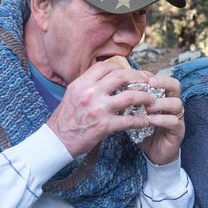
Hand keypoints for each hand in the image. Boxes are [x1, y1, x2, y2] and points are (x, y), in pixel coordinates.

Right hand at [46, 60, 177, 158]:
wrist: (56, 141)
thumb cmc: (66, 118)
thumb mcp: (73, 94)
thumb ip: (89, 84)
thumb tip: (108, 77)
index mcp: (81, 83)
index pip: (106, 66)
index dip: (122, 67)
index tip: (131, 73)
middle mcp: (90, 93)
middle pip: (121, 76)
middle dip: (138, 78)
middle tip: (147, 83)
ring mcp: (98, 109)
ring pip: (130, 96)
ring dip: (145, 97)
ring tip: (151, 100)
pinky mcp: (104, 126)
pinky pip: (129, 120)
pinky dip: (141, 120)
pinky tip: (146, 121)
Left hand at [138, 75, 184, 164]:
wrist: (154, 155)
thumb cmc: (145, 132)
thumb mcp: (136, 115)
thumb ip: (131, 103)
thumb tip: (115, 90)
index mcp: (164, 98)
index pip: (164, 80)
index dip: (155, 76)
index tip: (141, 76)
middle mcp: (173, 105)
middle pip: (176, 86)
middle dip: (163, 82)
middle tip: (150, 84)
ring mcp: (178, 117)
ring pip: (176, 103)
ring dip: (161, 103)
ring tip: (147, 107)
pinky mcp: (178, 131)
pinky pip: (174, 121)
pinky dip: (162, 119)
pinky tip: (150, 120)